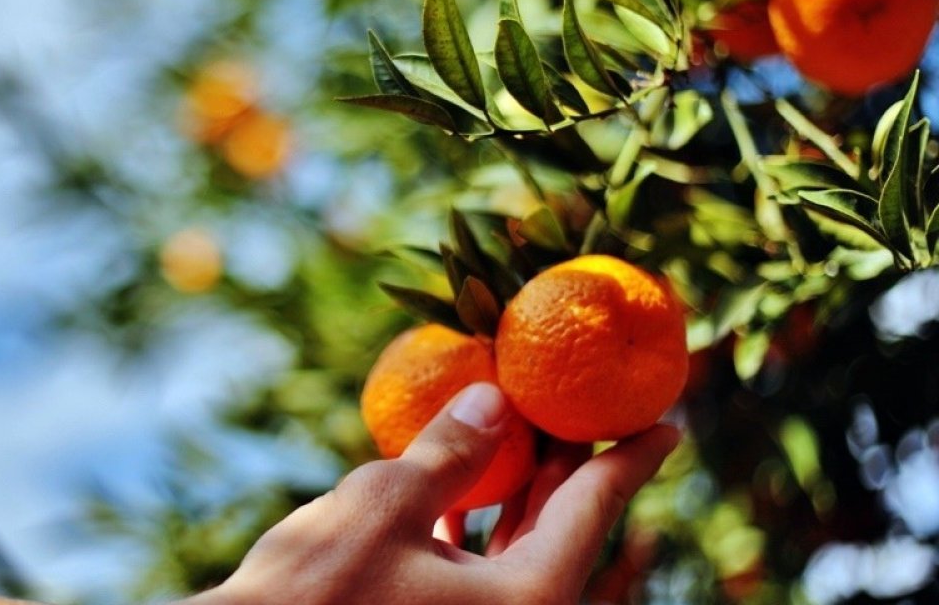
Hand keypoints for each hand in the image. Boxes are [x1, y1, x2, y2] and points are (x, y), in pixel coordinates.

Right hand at [183, 382, 680, 604]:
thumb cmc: (311, 592)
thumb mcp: (382, 505)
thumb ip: (448, 452)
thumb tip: (494, 398)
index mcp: (526, 602)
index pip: (594, 513)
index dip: (632, 459)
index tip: (670, 423)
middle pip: (563, 531)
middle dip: (575, 467)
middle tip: (589, 411)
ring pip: (519, 553)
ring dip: (522, 492)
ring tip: (527, 432)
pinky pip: (478, 573)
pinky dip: (477, 527)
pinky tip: (458, 490)